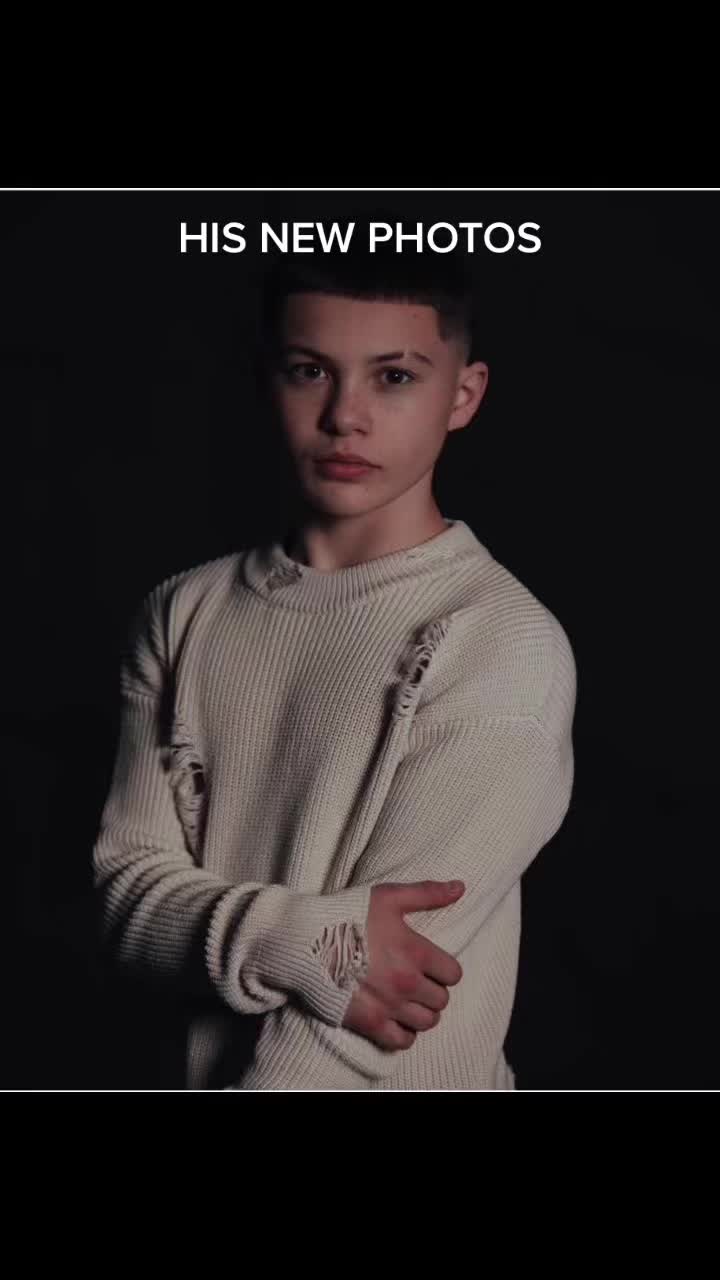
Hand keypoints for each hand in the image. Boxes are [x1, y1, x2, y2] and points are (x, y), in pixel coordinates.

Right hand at [341, 880, 464, 1050]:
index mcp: (416, 952)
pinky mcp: (369, 1023)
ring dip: (421, 1013)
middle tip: (417, 982)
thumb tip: (460, 887)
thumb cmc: (347, 914)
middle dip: (433, 991)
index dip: (444, 969)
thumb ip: (427, 894)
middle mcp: (408, 983)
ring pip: (427, 1022)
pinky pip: (402, 1042)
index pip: (454, 974)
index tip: (431, 966)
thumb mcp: (389, 897)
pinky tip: (395, 1020)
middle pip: (442, 1000)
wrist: (306, 940)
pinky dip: (403, 1034)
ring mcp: (389, 1006)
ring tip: (408, 1002)